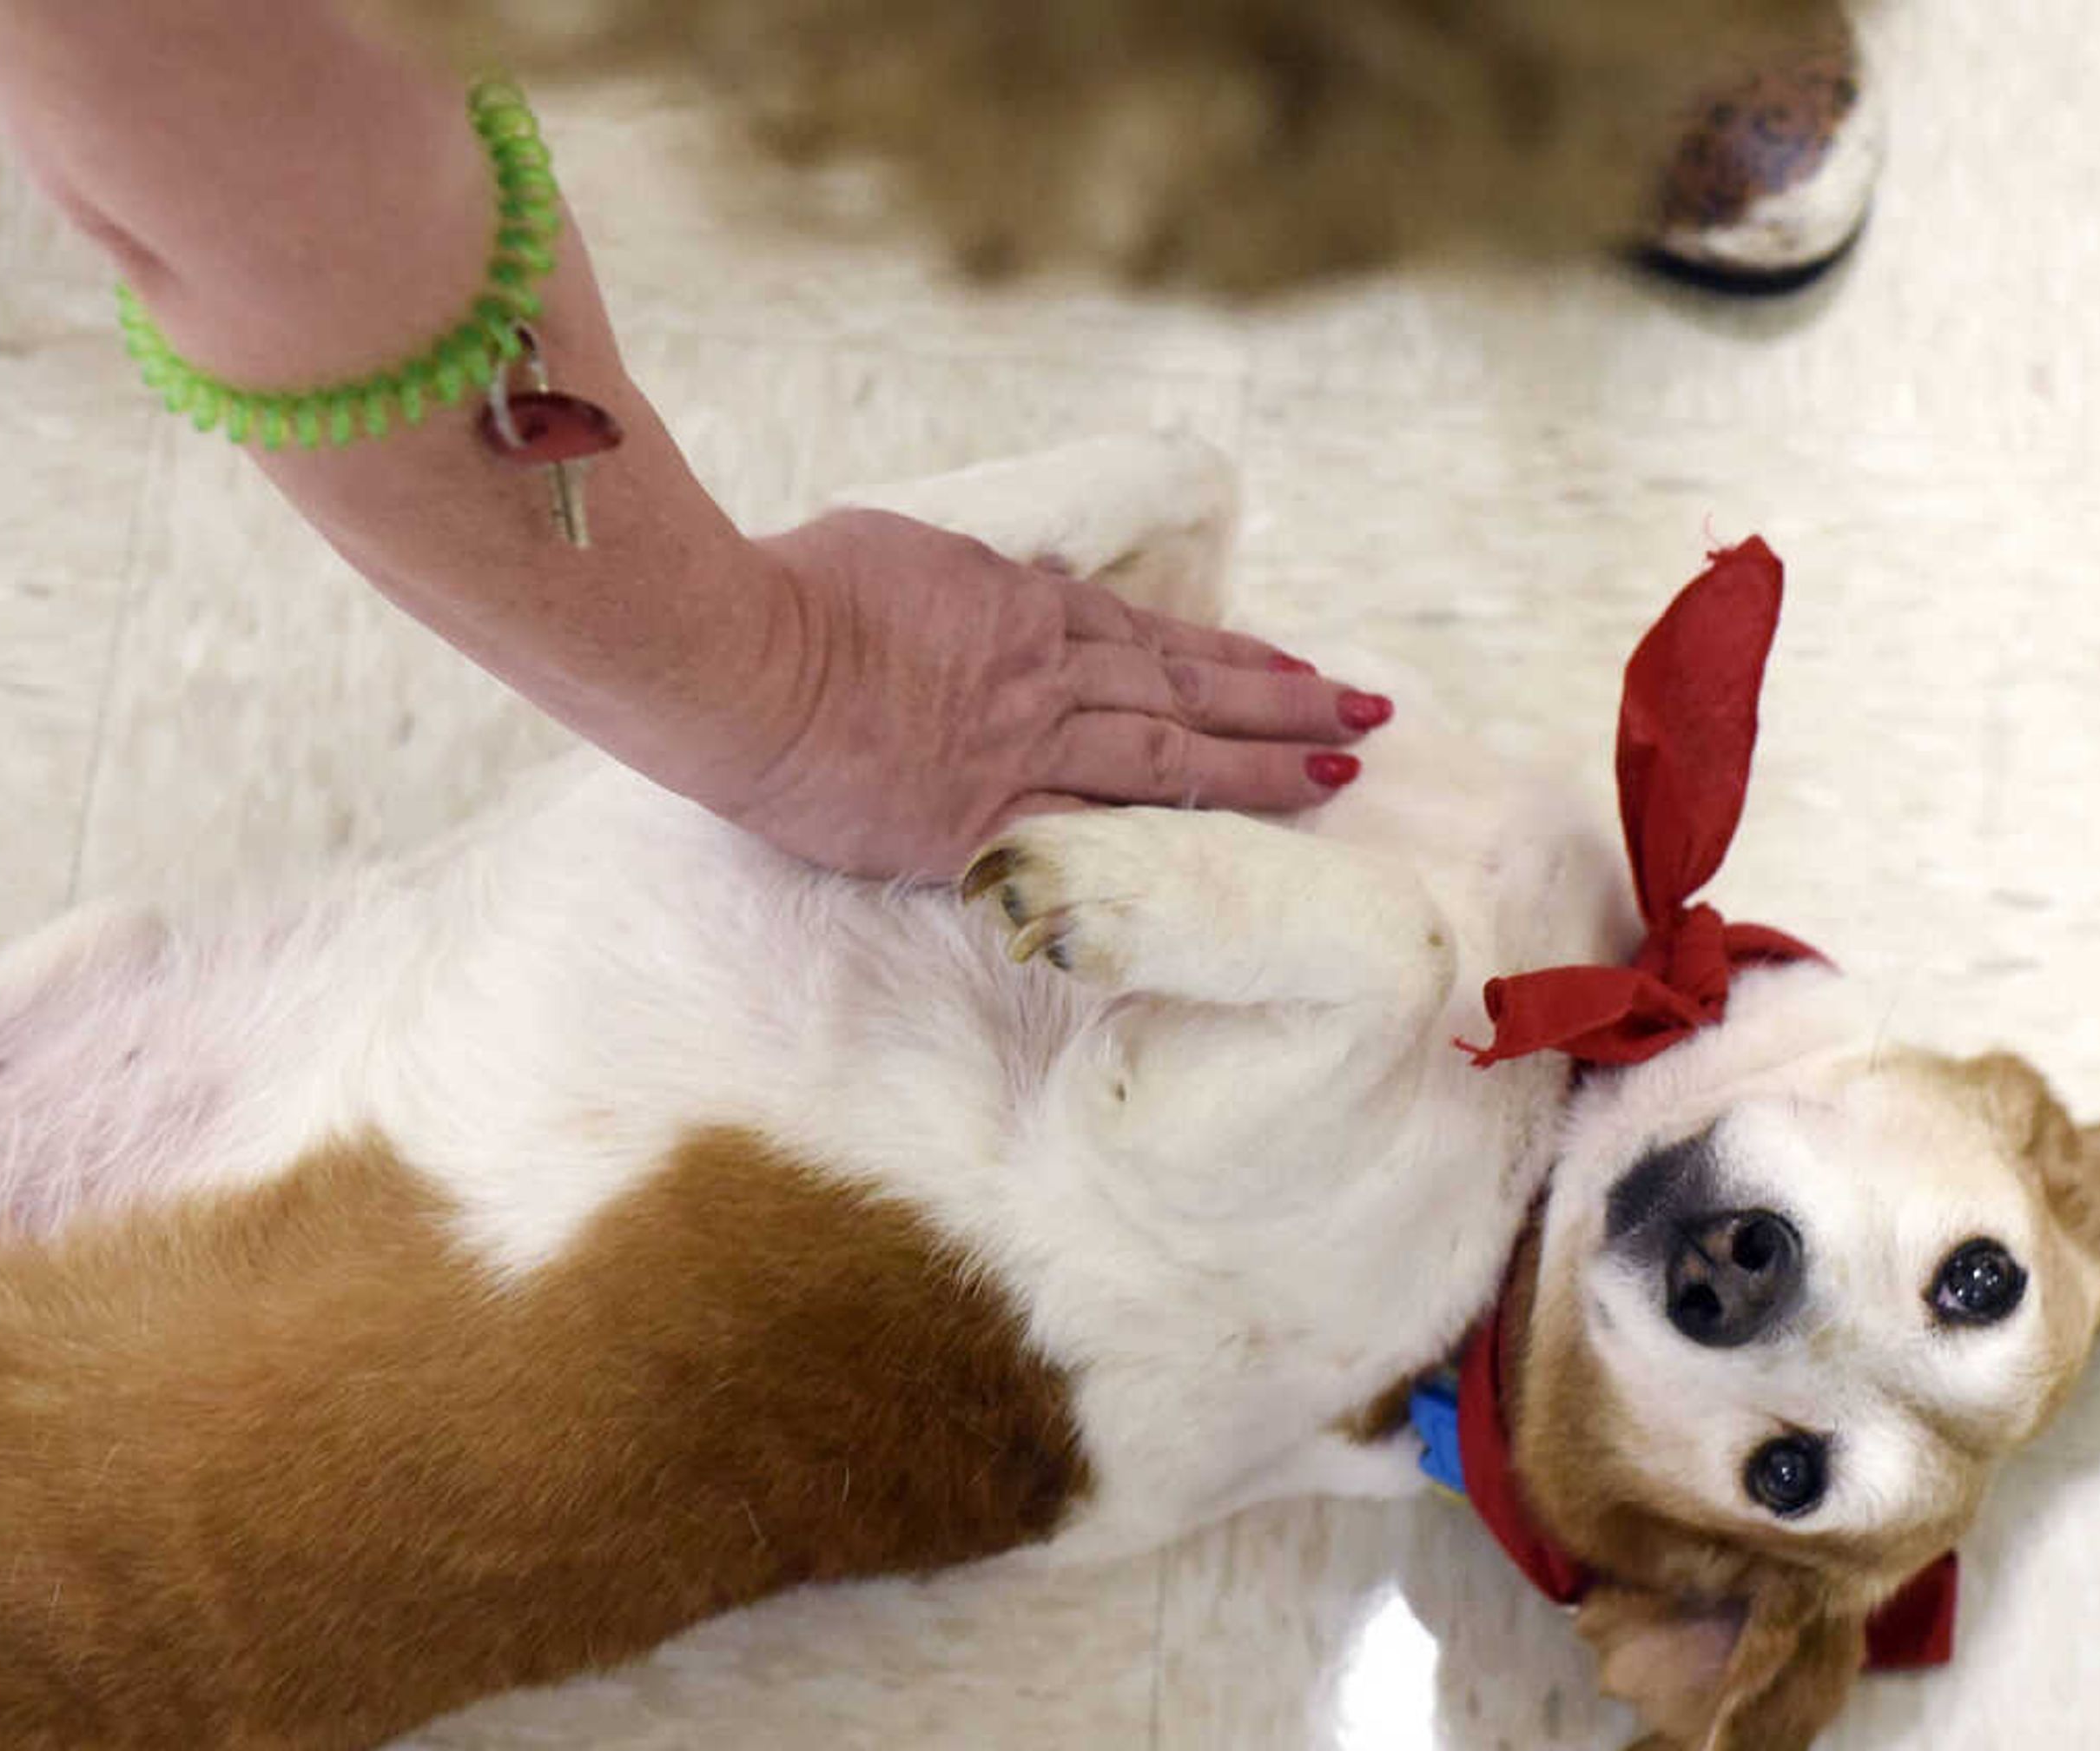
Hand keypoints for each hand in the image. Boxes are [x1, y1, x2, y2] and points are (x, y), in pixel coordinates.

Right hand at [714, 508, 1390, 880]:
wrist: (734, 661)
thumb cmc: (789, 592)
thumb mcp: (896, 552)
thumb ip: (960, 585)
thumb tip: (985, 595)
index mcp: (1021, 608)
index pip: (1151, 637)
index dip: (1231, 653)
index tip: (1293, 665)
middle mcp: (1042, 677)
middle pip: (1187, 691)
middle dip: (1284, 703)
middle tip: (1365, 714)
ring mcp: (1020, 750)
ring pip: (1167, 757)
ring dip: (1260, 766)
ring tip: (1337, 771)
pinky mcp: (982, 819)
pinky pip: (1096, 833)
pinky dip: (1165, 838)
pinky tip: (1228, 849)